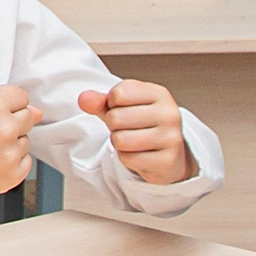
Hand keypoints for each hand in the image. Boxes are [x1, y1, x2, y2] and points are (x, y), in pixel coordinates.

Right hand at [0, 84, 40, 204]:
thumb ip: (2, 104)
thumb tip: (37, 112)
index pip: (21, 97)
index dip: (7, 104)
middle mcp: (4, 129)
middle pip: (27, 118)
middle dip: (11, 123)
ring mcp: (9, 153)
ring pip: (25, 141)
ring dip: (10, 144)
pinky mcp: (12, 175)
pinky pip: (25, 162)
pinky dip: (11, 162)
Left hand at [79, 79, 194, 183]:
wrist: (168, 154)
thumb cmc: (141, 125)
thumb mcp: (120, 108)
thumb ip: (100, 102)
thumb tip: (83, 99)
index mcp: (159, 94)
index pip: (117, 94)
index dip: (111, 105)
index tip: (125, 110)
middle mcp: (170, 114)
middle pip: (115, 118)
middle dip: (114, 126)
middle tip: (129, 129)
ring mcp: (171, 138)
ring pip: (120, 140)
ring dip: (119, 143)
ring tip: (133, 141)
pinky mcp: (167, 161)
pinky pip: (128, 159)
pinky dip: (128, 158)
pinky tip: (141, 154)